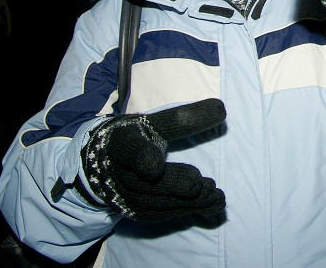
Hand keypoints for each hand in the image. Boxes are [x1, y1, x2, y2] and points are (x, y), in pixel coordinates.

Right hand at [80, 98, 226, 221]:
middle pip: (146, 183)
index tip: (156, 167)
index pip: (131, 150)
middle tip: (203, 183)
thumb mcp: (155, 122)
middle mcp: (117, 172)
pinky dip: (185, 211)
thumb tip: (221, 109)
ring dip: (186, 201)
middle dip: (175, 184)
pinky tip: (210, 205)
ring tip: (214, 193)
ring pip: (154, 203)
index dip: (142, 159)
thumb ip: (184, 118)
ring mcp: (122, 195)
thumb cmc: (137, 138)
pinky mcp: (132, 211)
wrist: (104, 162)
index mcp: (123, 142)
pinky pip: (158, 215)